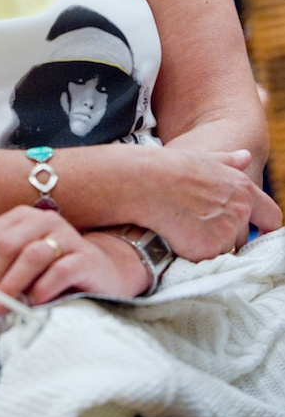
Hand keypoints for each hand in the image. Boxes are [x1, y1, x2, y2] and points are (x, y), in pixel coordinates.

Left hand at [0, 205, 149, 314]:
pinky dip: (43, 288)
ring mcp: (66, 237)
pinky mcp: (86, 258)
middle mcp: (43, 221)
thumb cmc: (53, 272)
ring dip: (12, 284)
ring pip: (31, 255)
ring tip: (2, 306)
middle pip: (6, 244)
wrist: (102, 274)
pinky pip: (60, 270)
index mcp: (21, 219)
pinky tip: (35, 302)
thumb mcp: (21, 267)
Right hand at [138, 148, 281, 259]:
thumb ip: (228, 161)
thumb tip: (246, 156)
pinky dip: (190, 253)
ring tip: (182, 225)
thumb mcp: (202, 158)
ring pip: (222, 250)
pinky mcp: (209, 249)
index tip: (258, 234)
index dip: (266, 228)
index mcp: (243, 189)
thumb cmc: (169, 168)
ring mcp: (226, 231)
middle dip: (222, 236)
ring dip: (206, 245)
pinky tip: (175, 235)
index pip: (271, 217)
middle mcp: (240, 211)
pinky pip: (204, 260)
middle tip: (195, 223)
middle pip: (242, 238)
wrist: (144, 181)